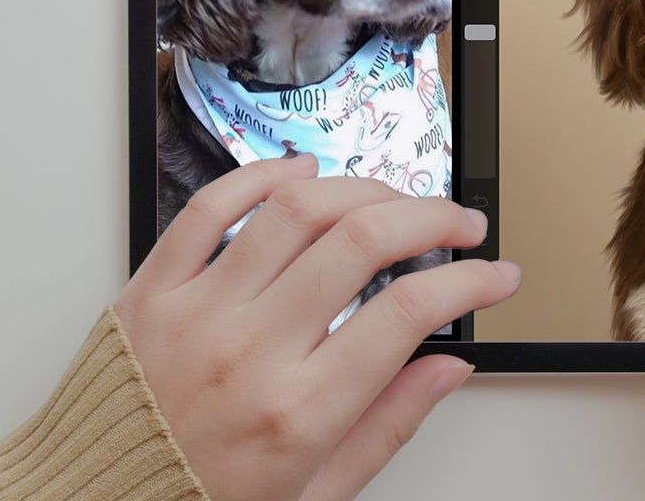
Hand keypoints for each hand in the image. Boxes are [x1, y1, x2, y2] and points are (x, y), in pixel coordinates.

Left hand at [114, 159, 520, 500]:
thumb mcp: (315, 493)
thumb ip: (388, 425)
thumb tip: (448, 368)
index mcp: (297, 412)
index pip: (407, 314)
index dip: (468, 281)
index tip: (493, 276)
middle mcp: (248, 353)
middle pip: (362, 242)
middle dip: (432, 218)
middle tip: (459, 224)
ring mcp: (197, 313)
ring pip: (296, 210)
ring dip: (363, 189)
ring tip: (393, 199)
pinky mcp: (151, 291)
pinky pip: (210, 209)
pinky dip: (262, 177)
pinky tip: (301, 174)